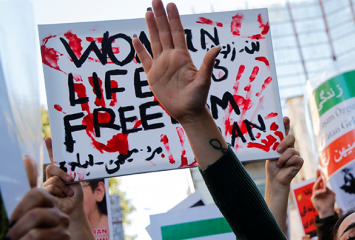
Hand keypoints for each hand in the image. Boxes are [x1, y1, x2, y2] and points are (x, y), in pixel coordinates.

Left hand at [2, 188, 69, 239]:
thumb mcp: (23, 224)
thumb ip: (17, 218)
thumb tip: (6, 218)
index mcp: (50, 205)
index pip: (38, 195)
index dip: (20, 208)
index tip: (10, 222)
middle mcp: (60, 217)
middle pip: (36, 215)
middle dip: (16, 230)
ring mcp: (64, 234)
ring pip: (36, 235)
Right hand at [43, 138, 83, 216]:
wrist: (74, 206)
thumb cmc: (75, 194)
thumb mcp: (75, 180)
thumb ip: (70, 172)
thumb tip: (69, 167)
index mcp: (59, 172)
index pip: (53, 158)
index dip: (50, 148)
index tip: (49, 138)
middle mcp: (50, 176)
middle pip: (51, 168)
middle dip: (62, 173)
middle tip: (70, 179)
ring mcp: (45, 184)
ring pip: (53, 179)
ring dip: (64, 187)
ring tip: (68, 193)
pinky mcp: (43, 192)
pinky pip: (51, 187)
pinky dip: (61, 192)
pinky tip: (63, 197)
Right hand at [132, 0, 219, 124]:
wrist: (188, 113)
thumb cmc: (198, 98)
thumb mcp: (204, 80)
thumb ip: (208, 63)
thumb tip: (217, 48)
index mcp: (182, 57)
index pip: (177, 33)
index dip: (173, 18)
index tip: (170, 4)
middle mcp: (171, 58)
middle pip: (164, 32)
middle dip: (160, 16)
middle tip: (156, 0)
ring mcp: (161, 65)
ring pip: (154, 41)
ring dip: (150, 27)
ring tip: (148, 12)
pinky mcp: (152, 75)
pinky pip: (144, 59)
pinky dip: (140, 49)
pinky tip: (137, 38)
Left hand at [266, 117, 302, 187]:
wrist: (275, 178)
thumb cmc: (272, 166)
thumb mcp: (270, 154)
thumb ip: (274, 146)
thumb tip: (275, 141)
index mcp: (282, 143)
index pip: (285, 131)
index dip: (286, 124)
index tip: (285, 118)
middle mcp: (290, 146)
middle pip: (291, 137)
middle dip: (284, 142)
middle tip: (277, 150)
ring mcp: (296, 153)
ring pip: (292, 150)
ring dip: (283, 157)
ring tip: (278, 163)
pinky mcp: (299, 161)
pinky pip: (295, 158)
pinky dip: (288, 162)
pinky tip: (284, 166)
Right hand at [311, 169, 335, 217]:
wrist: (328, 211)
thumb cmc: (330, 203)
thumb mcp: (331, 194)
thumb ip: (328, 189)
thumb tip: (324, 185)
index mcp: (322, 189)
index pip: (320, 181)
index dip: (320, 176)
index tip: (320, 170)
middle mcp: (318, 191)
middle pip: (316, 182)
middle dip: (317, 176)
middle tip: (318, 170)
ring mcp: (315, 195)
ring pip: (315, 187)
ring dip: (318, 182)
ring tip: (321, 178)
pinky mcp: (314, 199)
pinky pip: (316, 193)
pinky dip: (320, 191)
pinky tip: (324, 191)